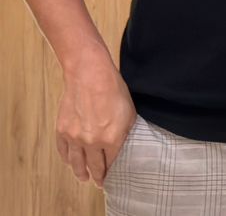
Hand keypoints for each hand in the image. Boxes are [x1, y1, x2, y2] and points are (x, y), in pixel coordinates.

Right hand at [56, 61, 135, 186]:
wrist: (90, 76)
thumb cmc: (113, 90)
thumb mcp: (129, 113)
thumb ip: (124, 132)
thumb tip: (121, 144)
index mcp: (111, 139)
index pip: (112, 161)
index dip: (112, 169)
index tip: (112, 175)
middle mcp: (91, 142)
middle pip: (94, 165)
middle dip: (97, 175)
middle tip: (99, 182)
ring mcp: (74, 137)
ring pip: (76, 162)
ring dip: (80, 172)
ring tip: (84, 178)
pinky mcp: (62, 130)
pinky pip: (63, 150)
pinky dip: (66, 158)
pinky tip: (69, 161)